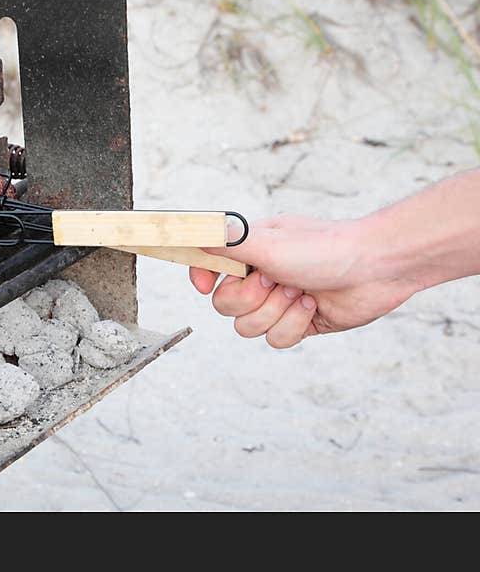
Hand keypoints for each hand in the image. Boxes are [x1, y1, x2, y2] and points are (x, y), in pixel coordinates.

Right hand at [189, 214, 420, 348]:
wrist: (375, 268)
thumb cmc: (324, 247)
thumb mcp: (268, 241)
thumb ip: (227, 241)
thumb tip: (195, 230)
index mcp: (250, 250)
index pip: (208, 265)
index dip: (201, 277)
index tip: (205, 285)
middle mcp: (261, 275)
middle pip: (224, 306)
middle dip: (251, 299)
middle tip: (276, 281)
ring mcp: (280, 301)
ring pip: (248, 328)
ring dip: (276, 312)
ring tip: (300, 292)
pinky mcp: (299, 323)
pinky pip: (276, 340)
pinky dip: (295, 325)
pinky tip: (314, 307)